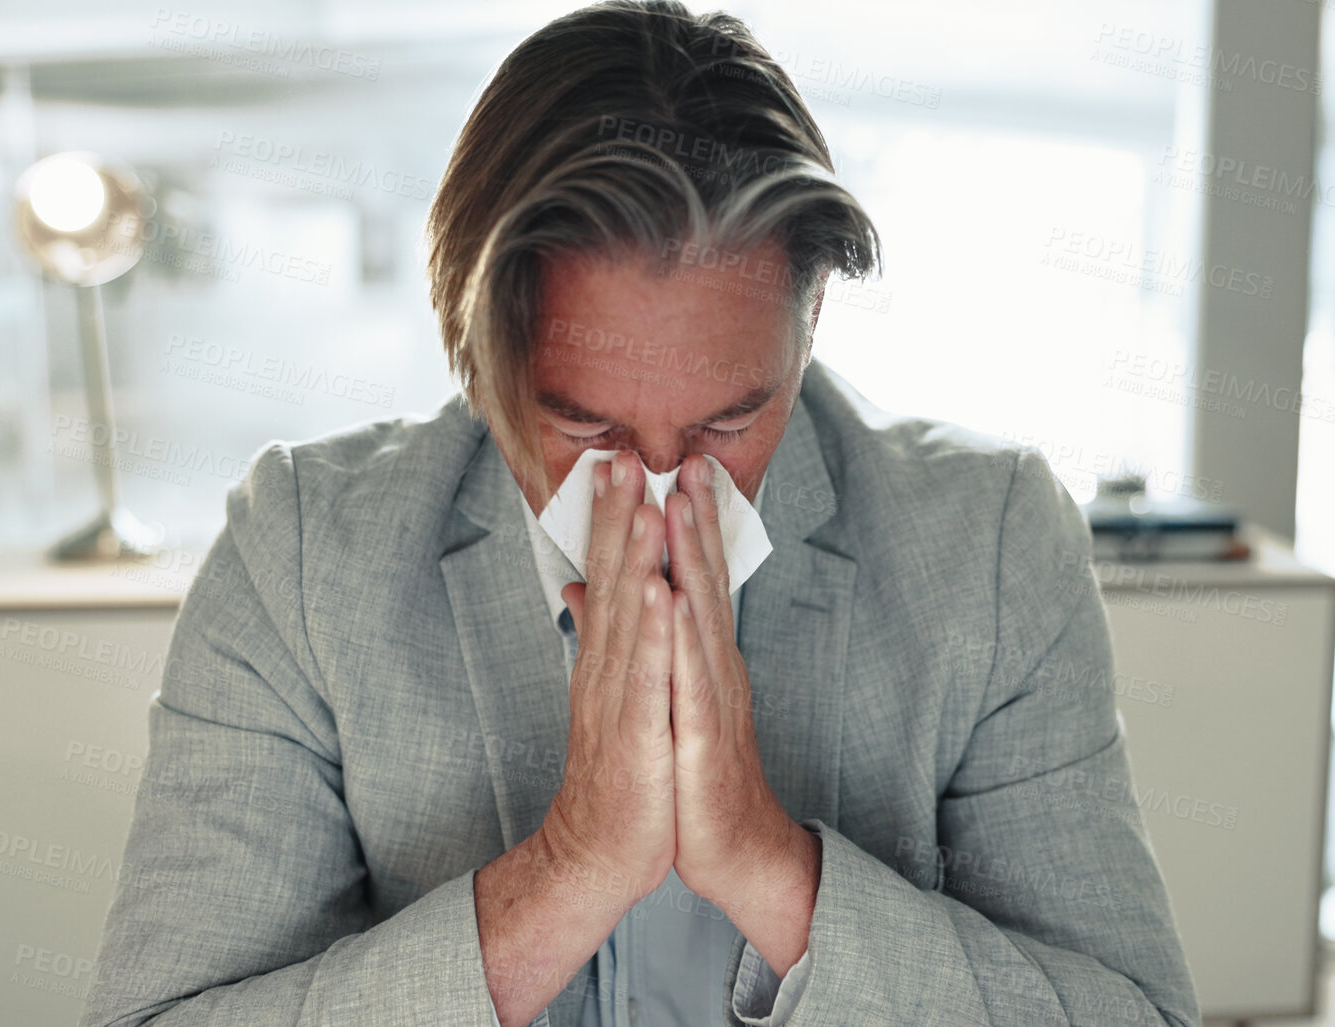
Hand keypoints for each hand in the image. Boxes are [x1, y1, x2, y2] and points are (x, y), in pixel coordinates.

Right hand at [541, 449, 676, 912]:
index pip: (609, 576)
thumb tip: (580, 587)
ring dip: (635, 559)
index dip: (613, 519)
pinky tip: (656, 592)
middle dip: (619, 519)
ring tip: (642, 505)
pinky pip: (645, 676)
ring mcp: (618, 701)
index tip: (618, 462)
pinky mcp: (638, 735)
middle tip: (621, 458)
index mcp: (605, 659)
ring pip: (627, 619)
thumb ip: (596, 639)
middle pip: (612, 583)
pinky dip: (651, 632)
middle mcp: (605, 670)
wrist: (599, 851)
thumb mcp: (606, 697)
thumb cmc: (615, 773)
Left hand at [664, 454, 819, 973]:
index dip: (688, 522)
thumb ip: (644, 643)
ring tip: (678, 504)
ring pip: (700, 617)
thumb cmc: (696, 776)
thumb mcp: (667, 702)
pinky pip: (689, 679)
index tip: (677, 465)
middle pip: (705, 581)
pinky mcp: (701, 736)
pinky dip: (681, 635)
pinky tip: (671, 597)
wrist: (731, 850)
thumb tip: (603, 591)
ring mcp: (712, 699)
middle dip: (696, 519)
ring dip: (690, 559)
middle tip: (688, 458)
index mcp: (702, 658)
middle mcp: (715, 667)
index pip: (695, 578)